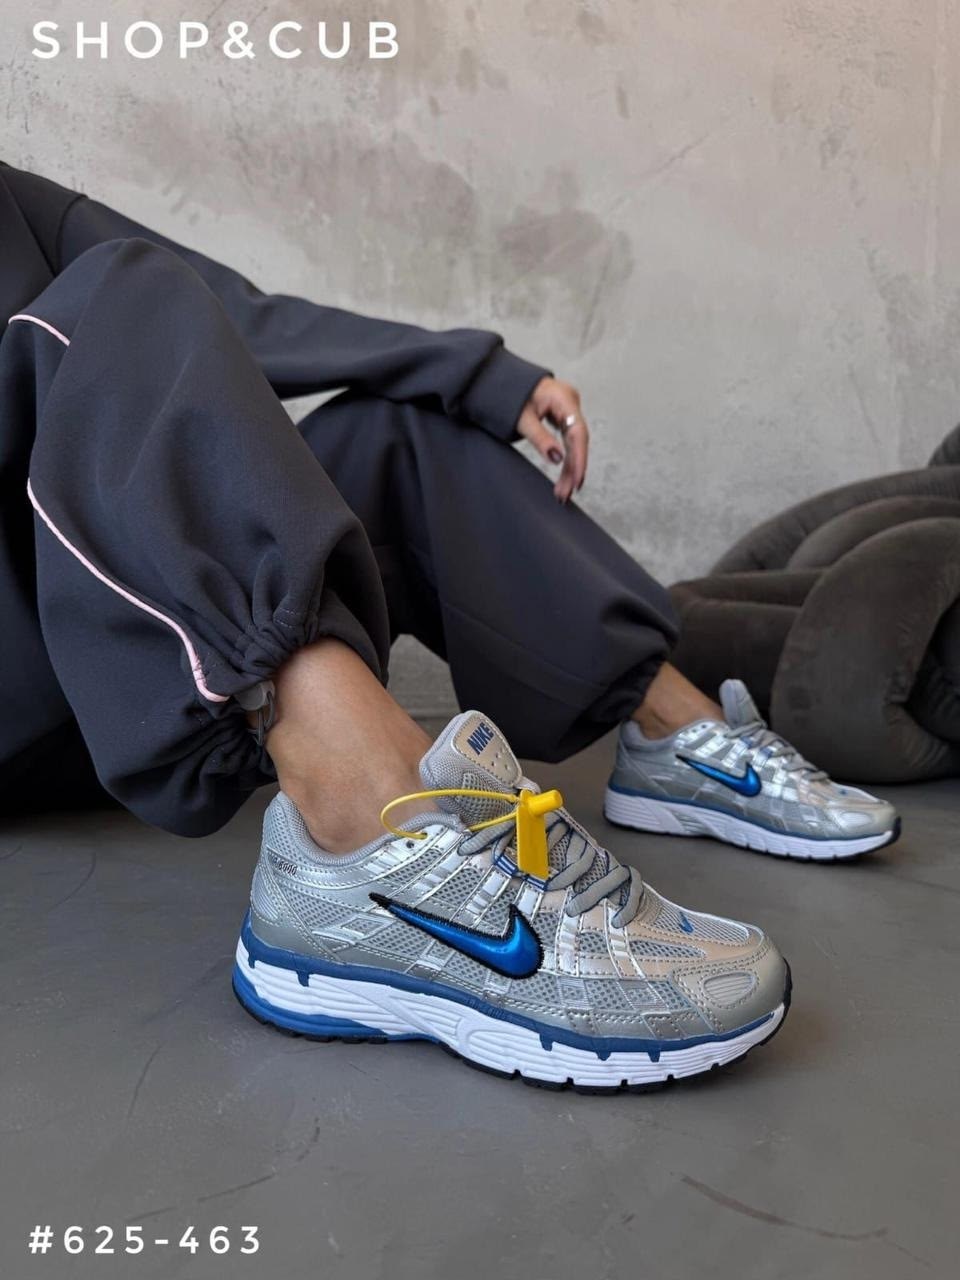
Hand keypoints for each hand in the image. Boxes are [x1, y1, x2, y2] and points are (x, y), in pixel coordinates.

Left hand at [517, 377, 589, 502]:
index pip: (578, 432)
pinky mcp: (563, 416)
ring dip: (569, 468)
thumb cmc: (508, 394)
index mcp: (563, 398)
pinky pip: (568, 440)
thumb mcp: (521, 419)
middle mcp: (570, 402)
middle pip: (577, 441)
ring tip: (562, 493)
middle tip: (564, 495)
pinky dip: (565, 458)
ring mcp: (568, 409)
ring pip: (573, 443)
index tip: (577, 481)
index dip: (579, 459)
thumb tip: (558, 459)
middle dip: (572, 469)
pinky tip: (564, 478)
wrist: (500, 380)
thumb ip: (540, 438)